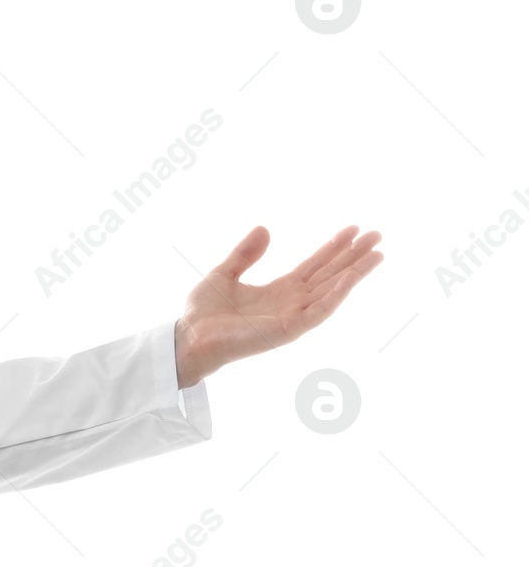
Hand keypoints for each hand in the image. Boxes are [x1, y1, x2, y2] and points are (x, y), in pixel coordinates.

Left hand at [175, 224, 383, 386]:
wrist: (189, 337)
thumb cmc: (204, 314)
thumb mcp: (224, 273)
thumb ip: (245, 254)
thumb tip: (265, 228)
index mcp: (279, 291)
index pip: (314, 266)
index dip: (333, 248)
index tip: (353, 229)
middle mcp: (291, 303)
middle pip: (330, 276)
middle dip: (353, 257)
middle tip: (377, 235)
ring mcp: (292, 317)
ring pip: (332, 291)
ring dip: (355, 273)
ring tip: (377, 254)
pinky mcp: (288, 330)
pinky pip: (319, 311)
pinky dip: (337, 294)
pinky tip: (352, 277)